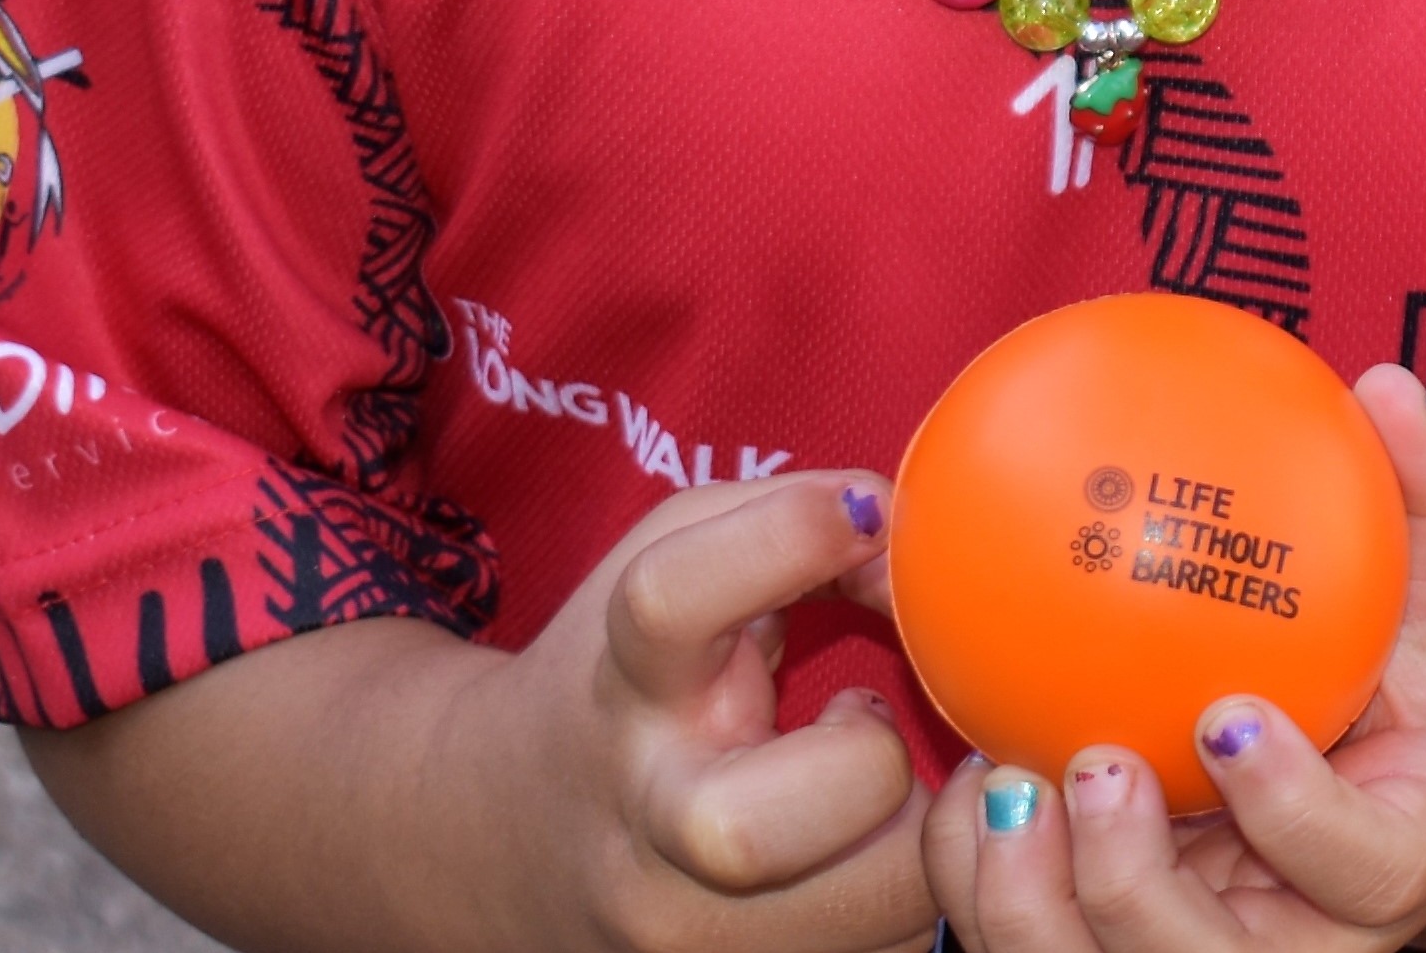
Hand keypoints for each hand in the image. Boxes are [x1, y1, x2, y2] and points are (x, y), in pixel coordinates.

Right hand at [468, 467, 936, 952]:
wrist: (511, 832)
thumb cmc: (632, 675)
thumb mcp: (675, 559)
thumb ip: (786, 520)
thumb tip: (913, 542)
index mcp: (624, 682)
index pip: (666, 604)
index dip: (779, 539)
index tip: (863, 517)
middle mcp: (643, 821)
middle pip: (754, 830)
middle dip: (868, 768)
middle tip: (867, 729)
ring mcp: (680, 933)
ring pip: (868, 912)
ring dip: (913, 840)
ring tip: (870, 795)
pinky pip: (885, 952)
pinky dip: (905, 901)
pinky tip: (864, 856)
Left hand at [923, 368, 1425, 952]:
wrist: (1390, 794)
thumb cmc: (1413, 681)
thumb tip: (1389, 388)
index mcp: (1398, 865)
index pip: (1361, 865)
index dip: (1293, 812)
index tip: (1228, 719)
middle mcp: (1301, 952)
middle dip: (1135, 888)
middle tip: (1096, 761)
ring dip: (1032, 904)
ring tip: (995, 788)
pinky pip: (1034, 951)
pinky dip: (979, 886)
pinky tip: (954, 791)